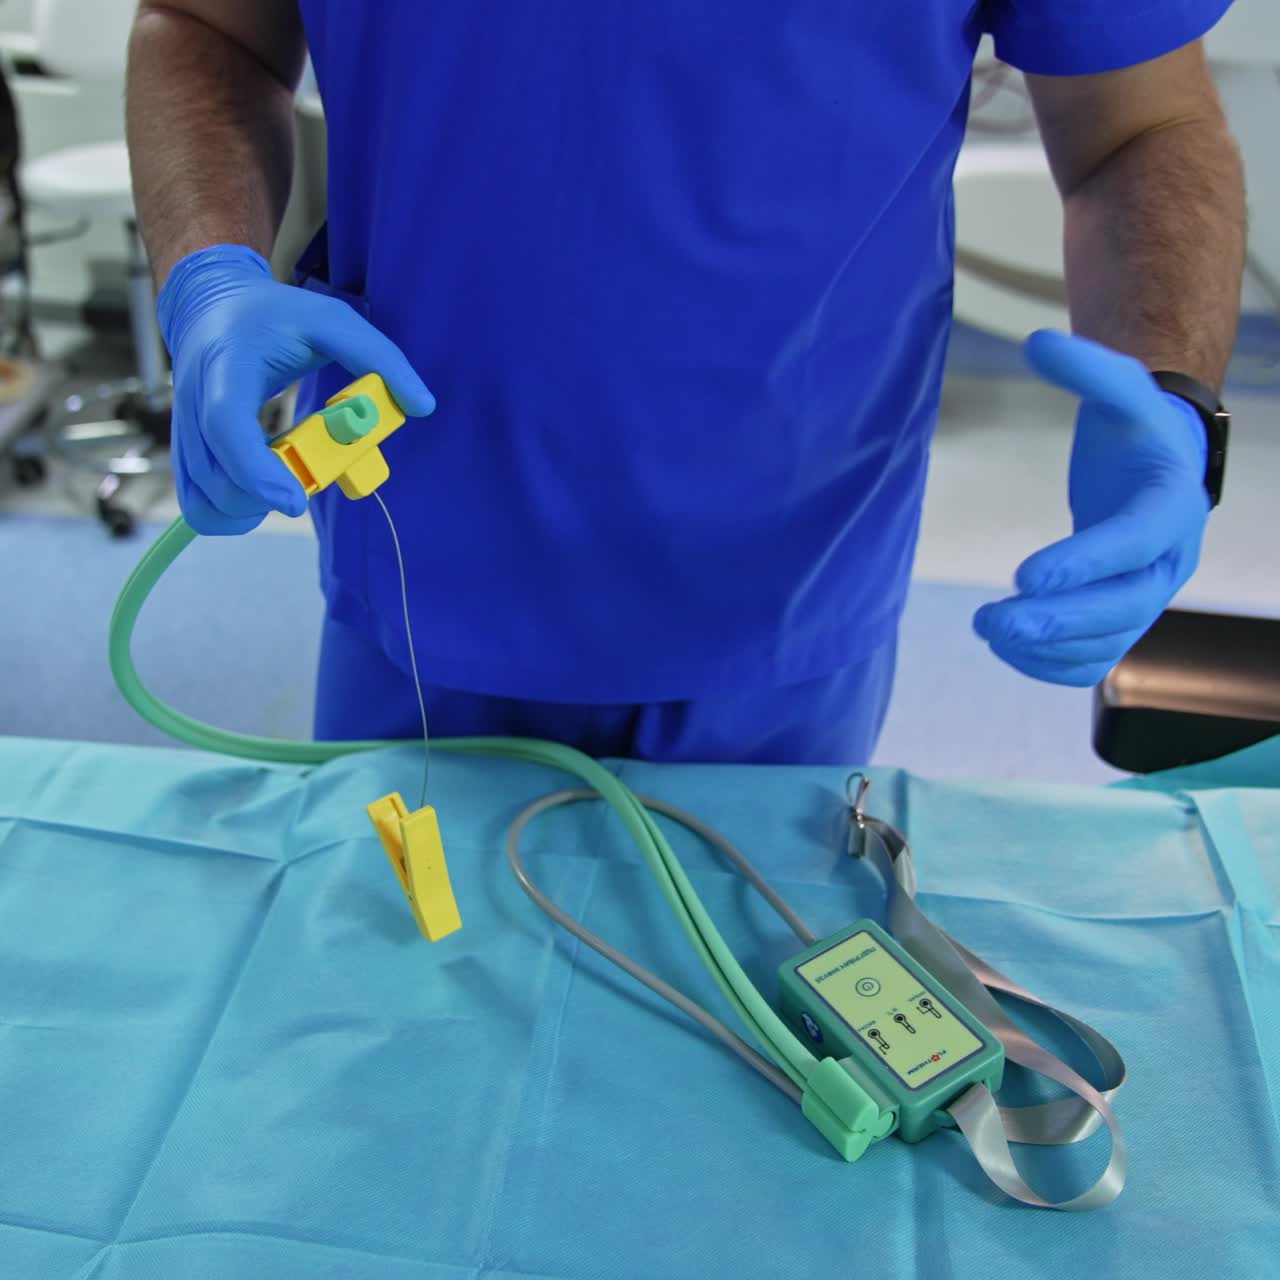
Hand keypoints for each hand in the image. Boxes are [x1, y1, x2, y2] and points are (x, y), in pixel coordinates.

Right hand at [157, 244, 435, 534]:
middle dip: (263, 496)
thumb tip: (422, 404)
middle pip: (214, 474)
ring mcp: (184, 429)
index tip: (295, 500)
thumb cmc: (277, 316)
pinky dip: (230, 514)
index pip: (224, 423)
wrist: (211, 306)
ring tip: (287, 486)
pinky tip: (265, 497)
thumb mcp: (332, 320)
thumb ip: (378, 357)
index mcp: (227, 364)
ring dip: (248, 510)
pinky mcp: (185, 450)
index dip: (256, 469)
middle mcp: (192, 399)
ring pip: (201, 498)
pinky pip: (196, 503)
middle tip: (306, 487)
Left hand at [973, 330, 1210, 686]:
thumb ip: (1087, 367)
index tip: (1023, 575)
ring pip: (1107, 643)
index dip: (1084, 563)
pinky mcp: (1122, 622)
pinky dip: (1051, 666)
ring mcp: (1147, 598)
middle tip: (993, 619)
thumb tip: (1037, 341)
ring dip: (1047, 646)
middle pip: (1122, 607)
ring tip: (987, 627)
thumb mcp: (1121, 389)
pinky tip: (1006, 648)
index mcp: (1171, 505)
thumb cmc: (1135, 429)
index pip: (1134, 545)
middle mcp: (1169, 561)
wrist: (1160, 466)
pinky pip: (1094, 662)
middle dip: (1056, 619)